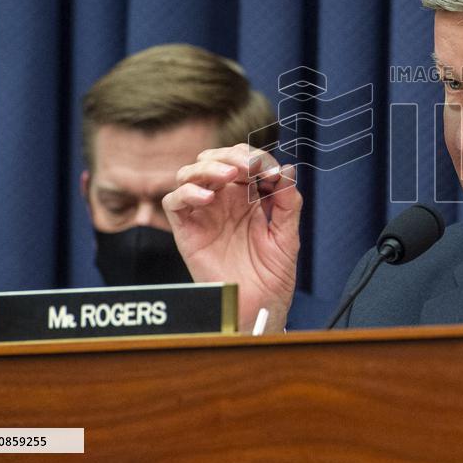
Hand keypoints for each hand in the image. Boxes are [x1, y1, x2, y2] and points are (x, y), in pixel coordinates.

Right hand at [162, 143, 301, 332]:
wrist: (259, 307)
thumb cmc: (272, 276)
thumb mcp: (287, 236)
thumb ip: (288, 203)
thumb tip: (288, 168)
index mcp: (248, 198)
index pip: (244, 161)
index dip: (256, 159)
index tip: (271, 171)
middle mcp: (223, 201)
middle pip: (214, 160)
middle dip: (230, 154)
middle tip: (248, 166)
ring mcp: (203, 214)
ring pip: (190, 174)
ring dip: (208, 167)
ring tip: (228, 175)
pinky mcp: (186, 231)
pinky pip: (174, 202)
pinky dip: (186, 192)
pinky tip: (208, 197)